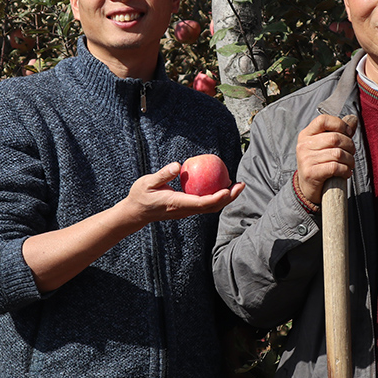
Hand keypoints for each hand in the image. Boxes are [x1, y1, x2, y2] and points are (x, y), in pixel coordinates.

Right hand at [121, 162, 244, 227]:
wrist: (136, 212)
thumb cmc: (140, 196)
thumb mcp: (147, 182)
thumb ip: (163, 174)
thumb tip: (178, 165)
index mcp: (177, 203)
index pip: (202, 203)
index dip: (217, 197)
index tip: (228, 189)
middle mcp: (185, 209)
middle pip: (212, 207)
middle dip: (229, 198)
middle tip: (241, 184)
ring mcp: (187, 211)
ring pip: (211, 207)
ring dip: (226, 198)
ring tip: (237, 184)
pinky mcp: (187, 209)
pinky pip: (205, 203)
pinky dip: (217, 196)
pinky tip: (222, 184)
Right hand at [295, 114, 357, 204]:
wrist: (307, 187)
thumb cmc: (319, 163)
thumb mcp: (325, 145)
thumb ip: (339, 132)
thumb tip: (353, 118)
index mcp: (306, 134)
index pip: (323, 120)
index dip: (340, 124)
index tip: (348, 133)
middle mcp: (304, 145)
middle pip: (335, 138)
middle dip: (349, 146)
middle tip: (352, 153)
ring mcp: (306, 159)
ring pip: (338, 154)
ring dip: (349, 160)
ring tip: (350, 164)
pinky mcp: (311, 173)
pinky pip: (335, 167)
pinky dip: (345, 170)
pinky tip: (346, 173)